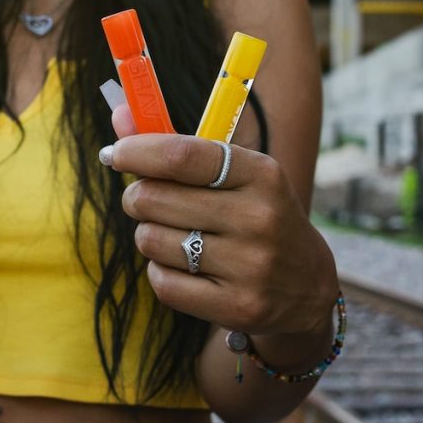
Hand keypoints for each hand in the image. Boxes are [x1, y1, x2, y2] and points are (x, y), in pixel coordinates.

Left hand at [104, 104, 336, 338]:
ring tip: (174, 235)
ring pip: (152, 241)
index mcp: (260, 174)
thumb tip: (119, 114)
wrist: (307, 286)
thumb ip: (174, 144)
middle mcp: (259, 218)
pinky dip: (160, 271)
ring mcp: (250, 267)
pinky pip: (162, 282)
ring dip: (149, 236)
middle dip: (137, 197)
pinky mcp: (238, 307)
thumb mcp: (232, 174)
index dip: (136, 152)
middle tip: (145, 200)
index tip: (115, 154)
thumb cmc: (253, 214)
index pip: (180, 156)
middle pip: (154, 199)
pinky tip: (183, 267)